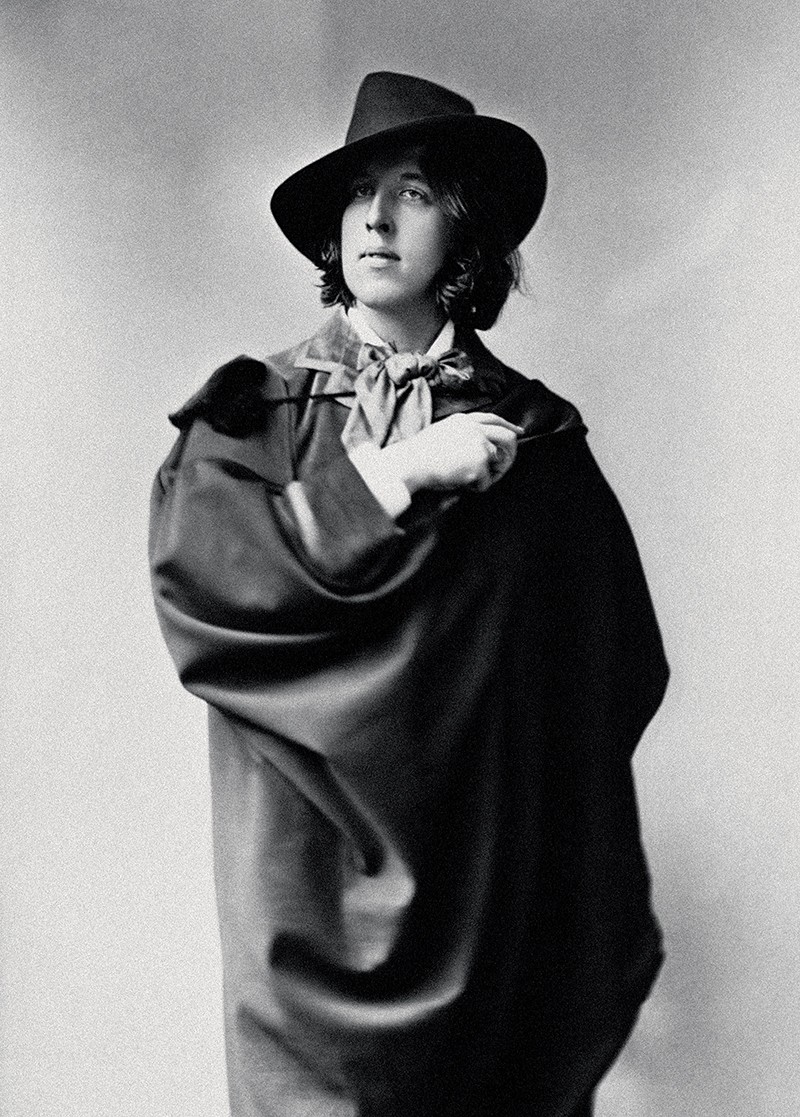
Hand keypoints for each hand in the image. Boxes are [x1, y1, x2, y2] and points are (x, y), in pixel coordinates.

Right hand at [379, 412, 523, 494]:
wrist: (411, 463)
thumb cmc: (419, 454)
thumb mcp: (441, 433)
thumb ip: (461, 434)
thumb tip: (479, 445)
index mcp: (464, 420)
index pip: (494, 419)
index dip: (509, 426)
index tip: (519, 433)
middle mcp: (475, 429)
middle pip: (507, 437)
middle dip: (511, 453)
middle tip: (505, 465)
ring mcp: (479, 445)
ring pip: (498, 462)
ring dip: (488, 475)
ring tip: (466, 478)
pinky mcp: (479, 463)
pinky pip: (486, 482)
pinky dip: (475, 487)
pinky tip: (458, 483)